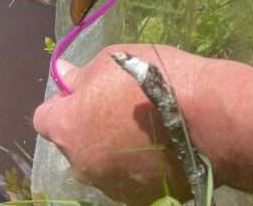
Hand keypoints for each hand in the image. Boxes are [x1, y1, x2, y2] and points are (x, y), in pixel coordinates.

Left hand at [33, 44, 252, 204]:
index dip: (62, 103)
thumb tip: (62, 75)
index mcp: (67, 129)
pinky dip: (134, 164)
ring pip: (99, 163)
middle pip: (72, 144)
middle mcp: (82, 164)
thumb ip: (81, 75)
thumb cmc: (151, 80)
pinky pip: (126, 177)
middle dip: (86, 127)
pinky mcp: (140, 197)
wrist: (207, 119)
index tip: (85, 91)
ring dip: (109, 147)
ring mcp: (111, 185)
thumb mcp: (110, 61)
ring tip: (141, 128)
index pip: (45, 118)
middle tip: (116, 106)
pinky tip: (157, 146)